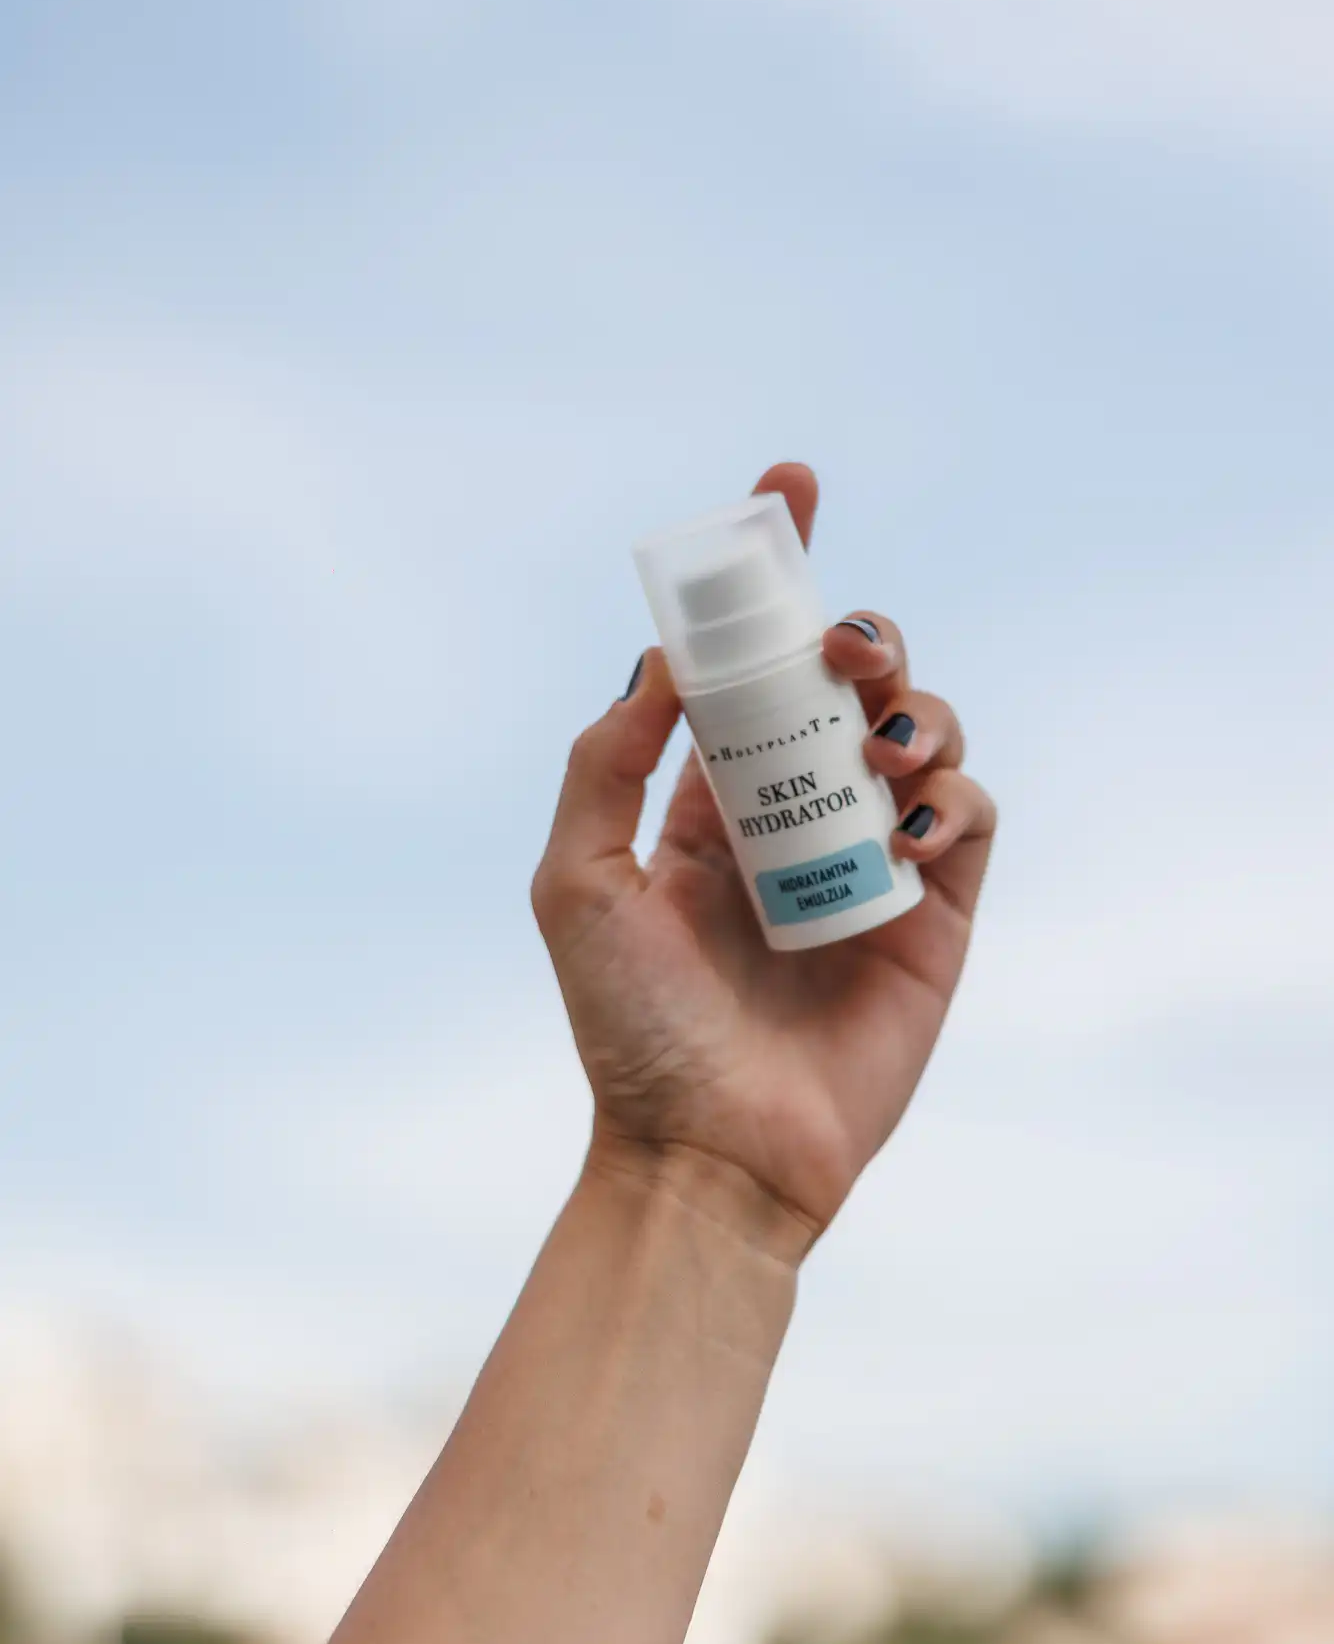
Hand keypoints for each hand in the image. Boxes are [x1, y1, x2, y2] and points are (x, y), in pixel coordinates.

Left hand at [532, 464, 995, 1255]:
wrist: (711, 1153)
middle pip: (852, 679)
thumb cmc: (631, 1028)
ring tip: (877, 746)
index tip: (790, 490)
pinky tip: (907, 823)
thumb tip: (666, 656)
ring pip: (923, 732)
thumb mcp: (579, 881)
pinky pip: (971, 819)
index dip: (776, 572)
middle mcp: (797, 814)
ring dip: (915, 708)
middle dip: (860, 631)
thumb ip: (607, 763)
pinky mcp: (938, 916)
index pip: (751, 663)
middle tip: (840, 647)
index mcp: (710, 797)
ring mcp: (871, 860)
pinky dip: (952, 796)